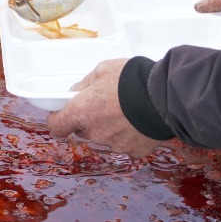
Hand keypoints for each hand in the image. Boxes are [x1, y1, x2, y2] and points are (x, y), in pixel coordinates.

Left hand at [46, 59, 162, 156]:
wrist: (163, 95)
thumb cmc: (130, 79)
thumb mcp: (102, 70)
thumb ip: (86, 84)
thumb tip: (78, 92)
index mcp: (81, 112)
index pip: (57, 126)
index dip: (60, 119)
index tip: (65, 112)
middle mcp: (95, 133)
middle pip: (83, 131)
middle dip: (89, 120)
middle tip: (103, 104)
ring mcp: (115, 145)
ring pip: (105, 138)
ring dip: (110, 128)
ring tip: (126, 110)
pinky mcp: (134, 151)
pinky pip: (126, 143)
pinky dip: (129, 135)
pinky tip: (138, 121)